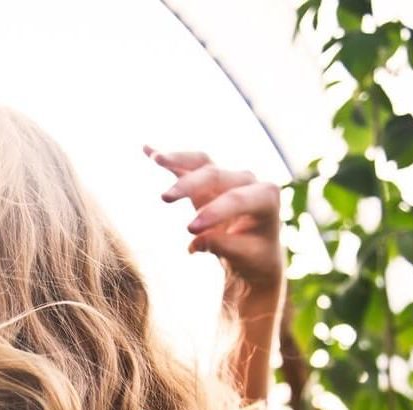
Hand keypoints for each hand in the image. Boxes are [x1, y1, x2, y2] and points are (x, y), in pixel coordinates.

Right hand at [143, 145, 285, 307]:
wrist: (253, 251)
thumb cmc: (253, 255)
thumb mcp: (244, 257)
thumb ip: (223, 246)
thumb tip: (195, 242)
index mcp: (265, 197)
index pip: (236, 199)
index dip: (213, 211)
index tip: (189, 230)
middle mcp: (247, 181)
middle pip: (215, 175)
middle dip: (189, 185)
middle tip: (164, 199)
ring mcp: (227, 177)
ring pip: (202, 163)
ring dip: (178, 159)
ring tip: (157, 159)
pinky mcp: (208, 180)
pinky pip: (188, 165)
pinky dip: (170, 160)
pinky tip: (147, 150)